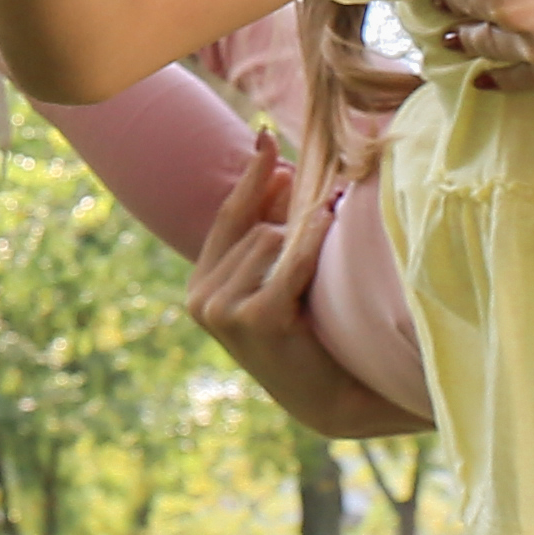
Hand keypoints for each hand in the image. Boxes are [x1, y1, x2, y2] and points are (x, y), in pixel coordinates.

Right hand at [183, 129, 430, 442]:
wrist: (332, 396)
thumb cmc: (310, 332)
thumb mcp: (279, 277)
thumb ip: (271, 228)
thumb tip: (283, 170)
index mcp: (201, 286)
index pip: (227, 217)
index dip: (250, 177)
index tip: (265, 138)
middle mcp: (201, 299)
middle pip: (252, 225)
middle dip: (291, 214)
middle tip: (328, 212)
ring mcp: (223, 311)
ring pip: (269, 239)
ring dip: (304, 242)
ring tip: (327, 270)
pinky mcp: (253, 320)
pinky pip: (288, 261)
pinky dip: (310, 242)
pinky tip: (328, 224)